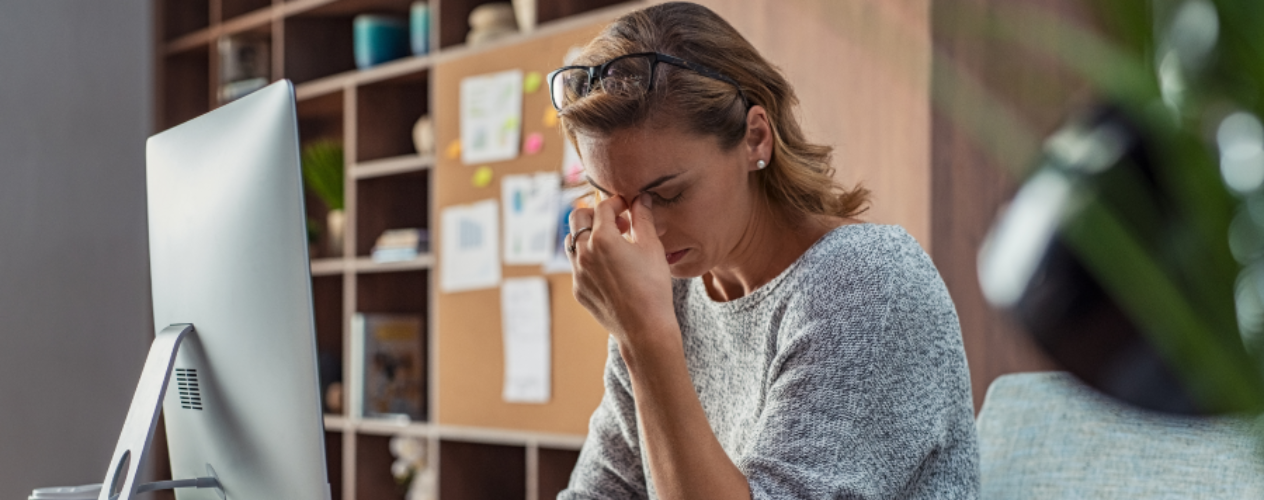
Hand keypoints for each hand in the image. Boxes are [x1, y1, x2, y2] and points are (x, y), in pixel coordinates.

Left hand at [568, 194, 675, 348]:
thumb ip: (643, 218)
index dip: (617, 203)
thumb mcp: (652, 248)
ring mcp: (577, 273)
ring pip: (572, 241)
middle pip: (577, 217)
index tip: (628, 207)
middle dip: (595, 213)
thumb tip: (641, 198)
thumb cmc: (653, 287)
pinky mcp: (578, 289)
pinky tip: (610, 267)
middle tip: (617, 222)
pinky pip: (577, 265)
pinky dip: (589, 258)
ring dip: (587, 235)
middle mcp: (584, 253)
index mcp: (602, 238)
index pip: (603, 207)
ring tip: (611, 243)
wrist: (644, 329)